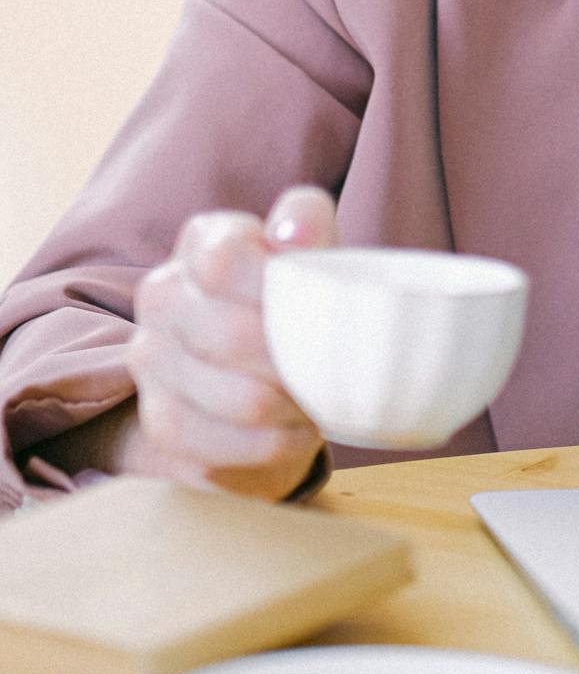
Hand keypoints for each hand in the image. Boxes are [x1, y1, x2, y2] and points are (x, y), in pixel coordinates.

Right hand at [124, 185, 338, 500]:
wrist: (266, 373)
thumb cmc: (295, 303)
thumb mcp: (313, 255)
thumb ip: (309, 225)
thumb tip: (293, 233)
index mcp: (201, 242)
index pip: (225, 261)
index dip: (278, 292)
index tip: (321, 312)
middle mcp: (162, 295)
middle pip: (232, 336)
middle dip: (296, 362)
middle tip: (332, 373)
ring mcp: (150, 360)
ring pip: (234, 399)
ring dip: (290, 409)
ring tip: (317, 404)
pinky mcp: (158, 423)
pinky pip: (216, 447)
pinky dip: (269, 447)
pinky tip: (293, 434)